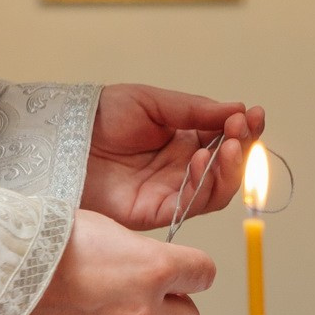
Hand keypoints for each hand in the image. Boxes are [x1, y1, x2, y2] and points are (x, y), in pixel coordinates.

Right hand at [1, 211, 215, 314]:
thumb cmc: (40, 241)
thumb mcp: (101, 227)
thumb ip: (136, 251)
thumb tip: (146, 262)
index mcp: (153, 270)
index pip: (204, 274)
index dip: (194, 269)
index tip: (185, 267)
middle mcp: (144, 312)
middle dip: (175, 304)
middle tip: (150, 290)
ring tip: (117, 308)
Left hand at [80, 85, 264, 230]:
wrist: (62, 137)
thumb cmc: (98, 115)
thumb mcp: (152, 102)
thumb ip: (194, 110)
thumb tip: (237, 109)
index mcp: (182, 139)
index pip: (225, 139)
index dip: (243, 129)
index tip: (253, 114)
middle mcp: (180, 168)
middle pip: (226, 168)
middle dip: (242, 148)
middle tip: (243, 129)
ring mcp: (169, 191)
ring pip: (216, 191)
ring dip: (229, 168)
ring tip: (231, 144)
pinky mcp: (154, 212)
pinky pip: (190, 206)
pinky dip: (203, 186)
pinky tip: (203, 159)